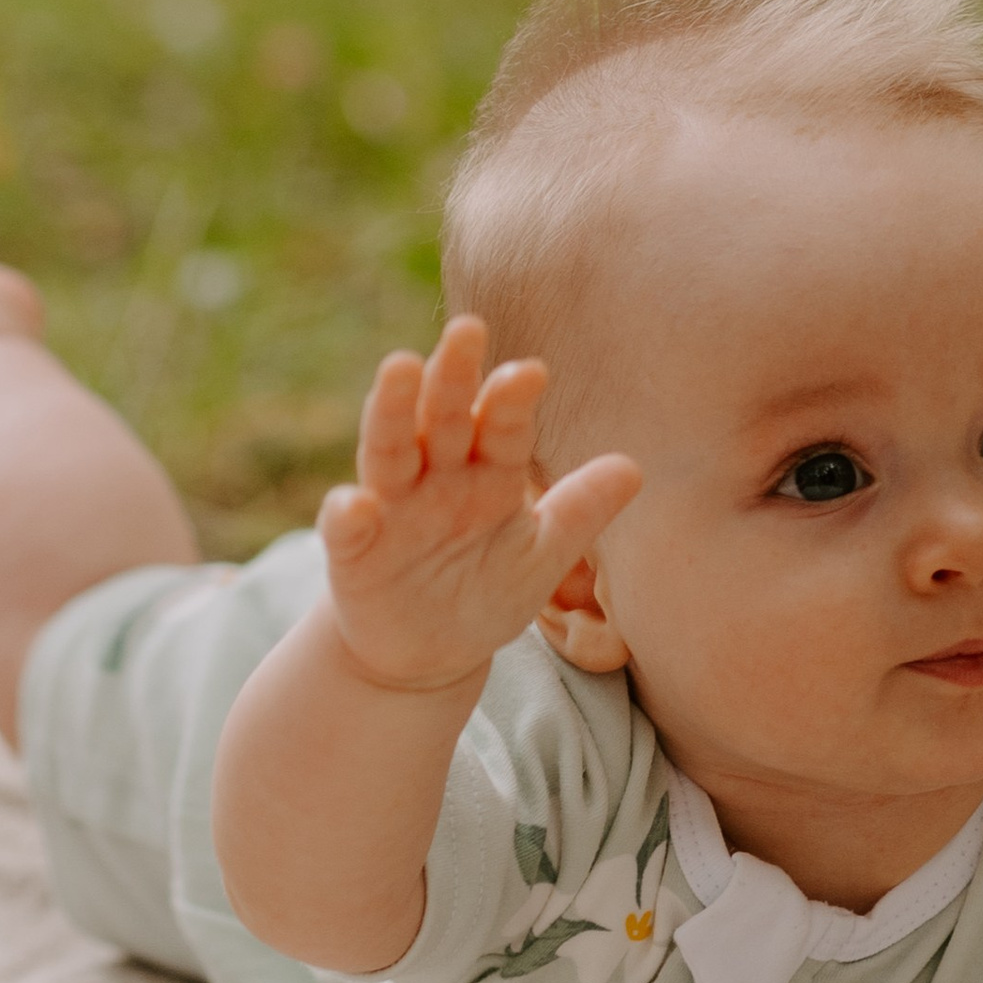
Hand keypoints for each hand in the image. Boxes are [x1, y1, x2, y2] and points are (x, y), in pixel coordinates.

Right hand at [318, 314, 640, 697]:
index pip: (501, 427)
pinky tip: (354, 504)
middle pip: (444, 418)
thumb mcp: (542, 554)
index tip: (533, 372)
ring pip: (390, 451)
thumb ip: (581, 511)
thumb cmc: (486, 588)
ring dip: (391, 410)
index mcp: (487, 473)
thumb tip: (635, 468)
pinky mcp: (354, 552)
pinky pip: (346, 529)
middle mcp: (436, 477)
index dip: (513, 400)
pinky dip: (347, 515)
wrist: (427, 654)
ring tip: (399, 367)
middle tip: (468, 328)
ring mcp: (391, 510)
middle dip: (454, 376)